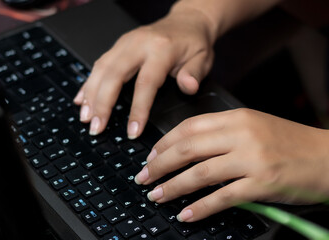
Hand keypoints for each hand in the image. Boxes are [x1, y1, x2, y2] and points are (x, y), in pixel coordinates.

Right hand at [74, 5, 214, 137]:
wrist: (186, 21)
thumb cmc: (193, 42)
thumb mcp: (203, 58)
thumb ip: (194, 74)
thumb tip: (187, 87)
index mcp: (161, 49)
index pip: (145, 83)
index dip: (137, 110)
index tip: (132, 131)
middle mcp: (138, 44)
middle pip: (114, 75)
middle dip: (102, 104)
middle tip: (96, 127)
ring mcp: (125, 43)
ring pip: (101, 69)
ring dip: (90, 95)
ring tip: (86, 117)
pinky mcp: (118, 46)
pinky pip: (99, 64)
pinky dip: (88, 83)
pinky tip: (81, 99)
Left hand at [134, 108, 328, 221]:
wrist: (328, 156)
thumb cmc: (289, 142)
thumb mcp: (253, 127)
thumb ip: (222, 135)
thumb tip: (188, 150)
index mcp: (236, 117)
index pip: (189, 127)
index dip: (164, 143)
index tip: (150, 156)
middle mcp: (241, 135)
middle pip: (187, 149)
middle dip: (159, 165)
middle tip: (143, 177)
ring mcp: (251, 159)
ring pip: (199, 173)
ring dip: (173, 187)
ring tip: (156, 196)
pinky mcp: (261, 183)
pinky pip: (222, 197)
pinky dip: (200, 207)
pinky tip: (186, 214)